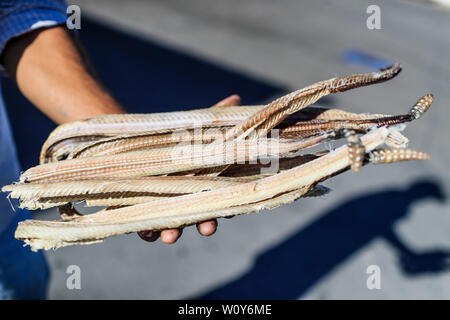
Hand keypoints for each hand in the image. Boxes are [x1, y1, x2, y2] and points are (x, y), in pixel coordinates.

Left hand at [138, 94, 241, 243]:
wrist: (130, 144)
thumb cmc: (170, 139)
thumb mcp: (191, 128)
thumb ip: (214, 118)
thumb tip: (236, 98)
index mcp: (203, 183)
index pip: (219, 198)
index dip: (226, 207)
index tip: (230, 212)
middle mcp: (187, 199)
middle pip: (199, 216)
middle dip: (205, 224)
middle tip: (207, 228)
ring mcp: (165, 208)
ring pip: (173, 226)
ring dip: (174, 233)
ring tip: (171, 236)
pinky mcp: (142, 213)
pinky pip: (145, 228)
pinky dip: (147, 231)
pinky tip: (148, 233)